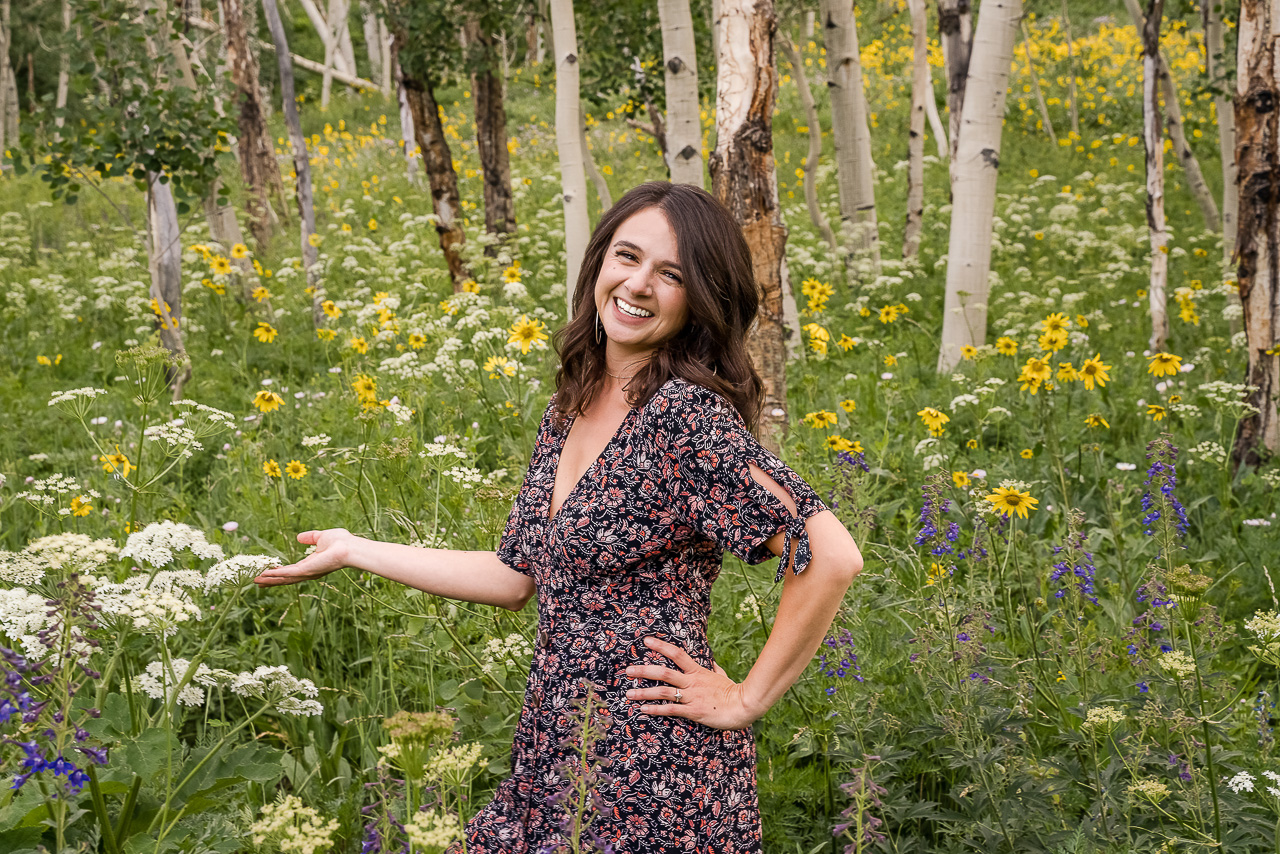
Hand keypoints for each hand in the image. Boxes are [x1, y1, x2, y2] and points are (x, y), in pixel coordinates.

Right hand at [253, 529, 358, 586]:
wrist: (350, 547)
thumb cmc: (341, 542)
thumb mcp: (321, 537)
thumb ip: (310, 538)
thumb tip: (299, 537)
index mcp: (311, 564)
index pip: (292, 570)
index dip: (279, 572)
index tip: (267, 572)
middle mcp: (308, 571)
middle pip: (286, 578)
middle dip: (271, 580)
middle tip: (257, 582)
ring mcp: (307, 572)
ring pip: (284, 578)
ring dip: (270, 580)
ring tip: (256, 581)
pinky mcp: (307, 570)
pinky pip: (288, 573)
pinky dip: (276, 574)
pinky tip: (265, 575)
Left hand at [624, 636, 757, 730]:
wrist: (744, 706)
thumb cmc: (734, 692)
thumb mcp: (723, 677)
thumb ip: (715, 670)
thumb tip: (712, 663)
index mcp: (698, 671)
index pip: (677, 654)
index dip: (661, 646)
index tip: (646, 641)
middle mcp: (692, 682)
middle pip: (663, 672)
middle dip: (644, 671)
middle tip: (628, 670)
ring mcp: (691, 696)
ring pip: (663, 691)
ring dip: (643, 692)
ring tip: (628, 693)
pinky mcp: (693, 711)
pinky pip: (670, 710)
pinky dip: (655, 709)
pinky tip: (642, 709)